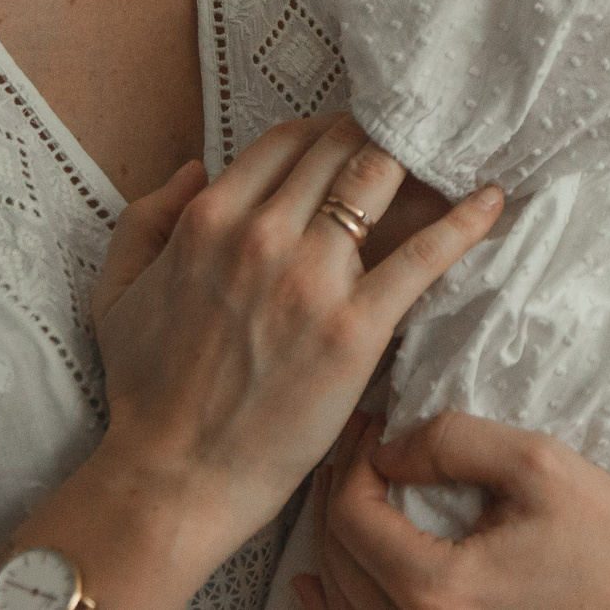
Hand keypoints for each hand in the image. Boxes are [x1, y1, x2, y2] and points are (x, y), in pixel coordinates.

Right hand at [81, 114, 504, 575]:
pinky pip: (423, 256)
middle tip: (409, 137)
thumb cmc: (147, 392)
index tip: (351, 137)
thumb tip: (196, 168)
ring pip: (379, 181)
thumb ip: (147, 218)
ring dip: (415, 161)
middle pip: (339, 150)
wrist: (176, 477)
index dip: (326, 132)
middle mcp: (262, 236)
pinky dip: (463, 222)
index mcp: (209, 221)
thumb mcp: (117, 294)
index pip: (287, 141)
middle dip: (375, 136)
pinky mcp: (356, 327)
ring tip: (447, 155)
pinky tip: (492, 200)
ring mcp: (312, 279)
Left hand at [291, 308, 609, 609]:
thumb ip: (452, 443)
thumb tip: (385, 450)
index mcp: (435, 586)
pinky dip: (334, 599)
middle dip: (338, 492)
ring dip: (333, 540)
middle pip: (337, 557)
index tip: (374, 422)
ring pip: (342, 598)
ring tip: (344, 488)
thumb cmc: (606, 530)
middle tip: (359, 444)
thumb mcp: (534, 463)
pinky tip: (316, 580)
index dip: (350, 460)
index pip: (350, 515)